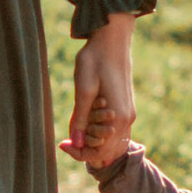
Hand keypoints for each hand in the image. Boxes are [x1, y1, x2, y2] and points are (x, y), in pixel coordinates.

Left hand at [61, 13, 136, 169]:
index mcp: (117, 117)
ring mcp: (129, 113)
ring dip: (93, 139)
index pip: (100, 152)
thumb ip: (80, 118)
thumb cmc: (95, 60)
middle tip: (67, 136)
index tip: (63, 144)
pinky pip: (115, 131)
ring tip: (78, 124)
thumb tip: (75, 142)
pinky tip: (87, 119)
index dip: (79, 153)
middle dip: (86, 148)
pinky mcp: (126, 107)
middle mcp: (127, 119)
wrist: (112, 39)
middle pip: (107, 151)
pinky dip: (100, 131)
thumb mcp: (83, 89)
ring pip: (112, 142)